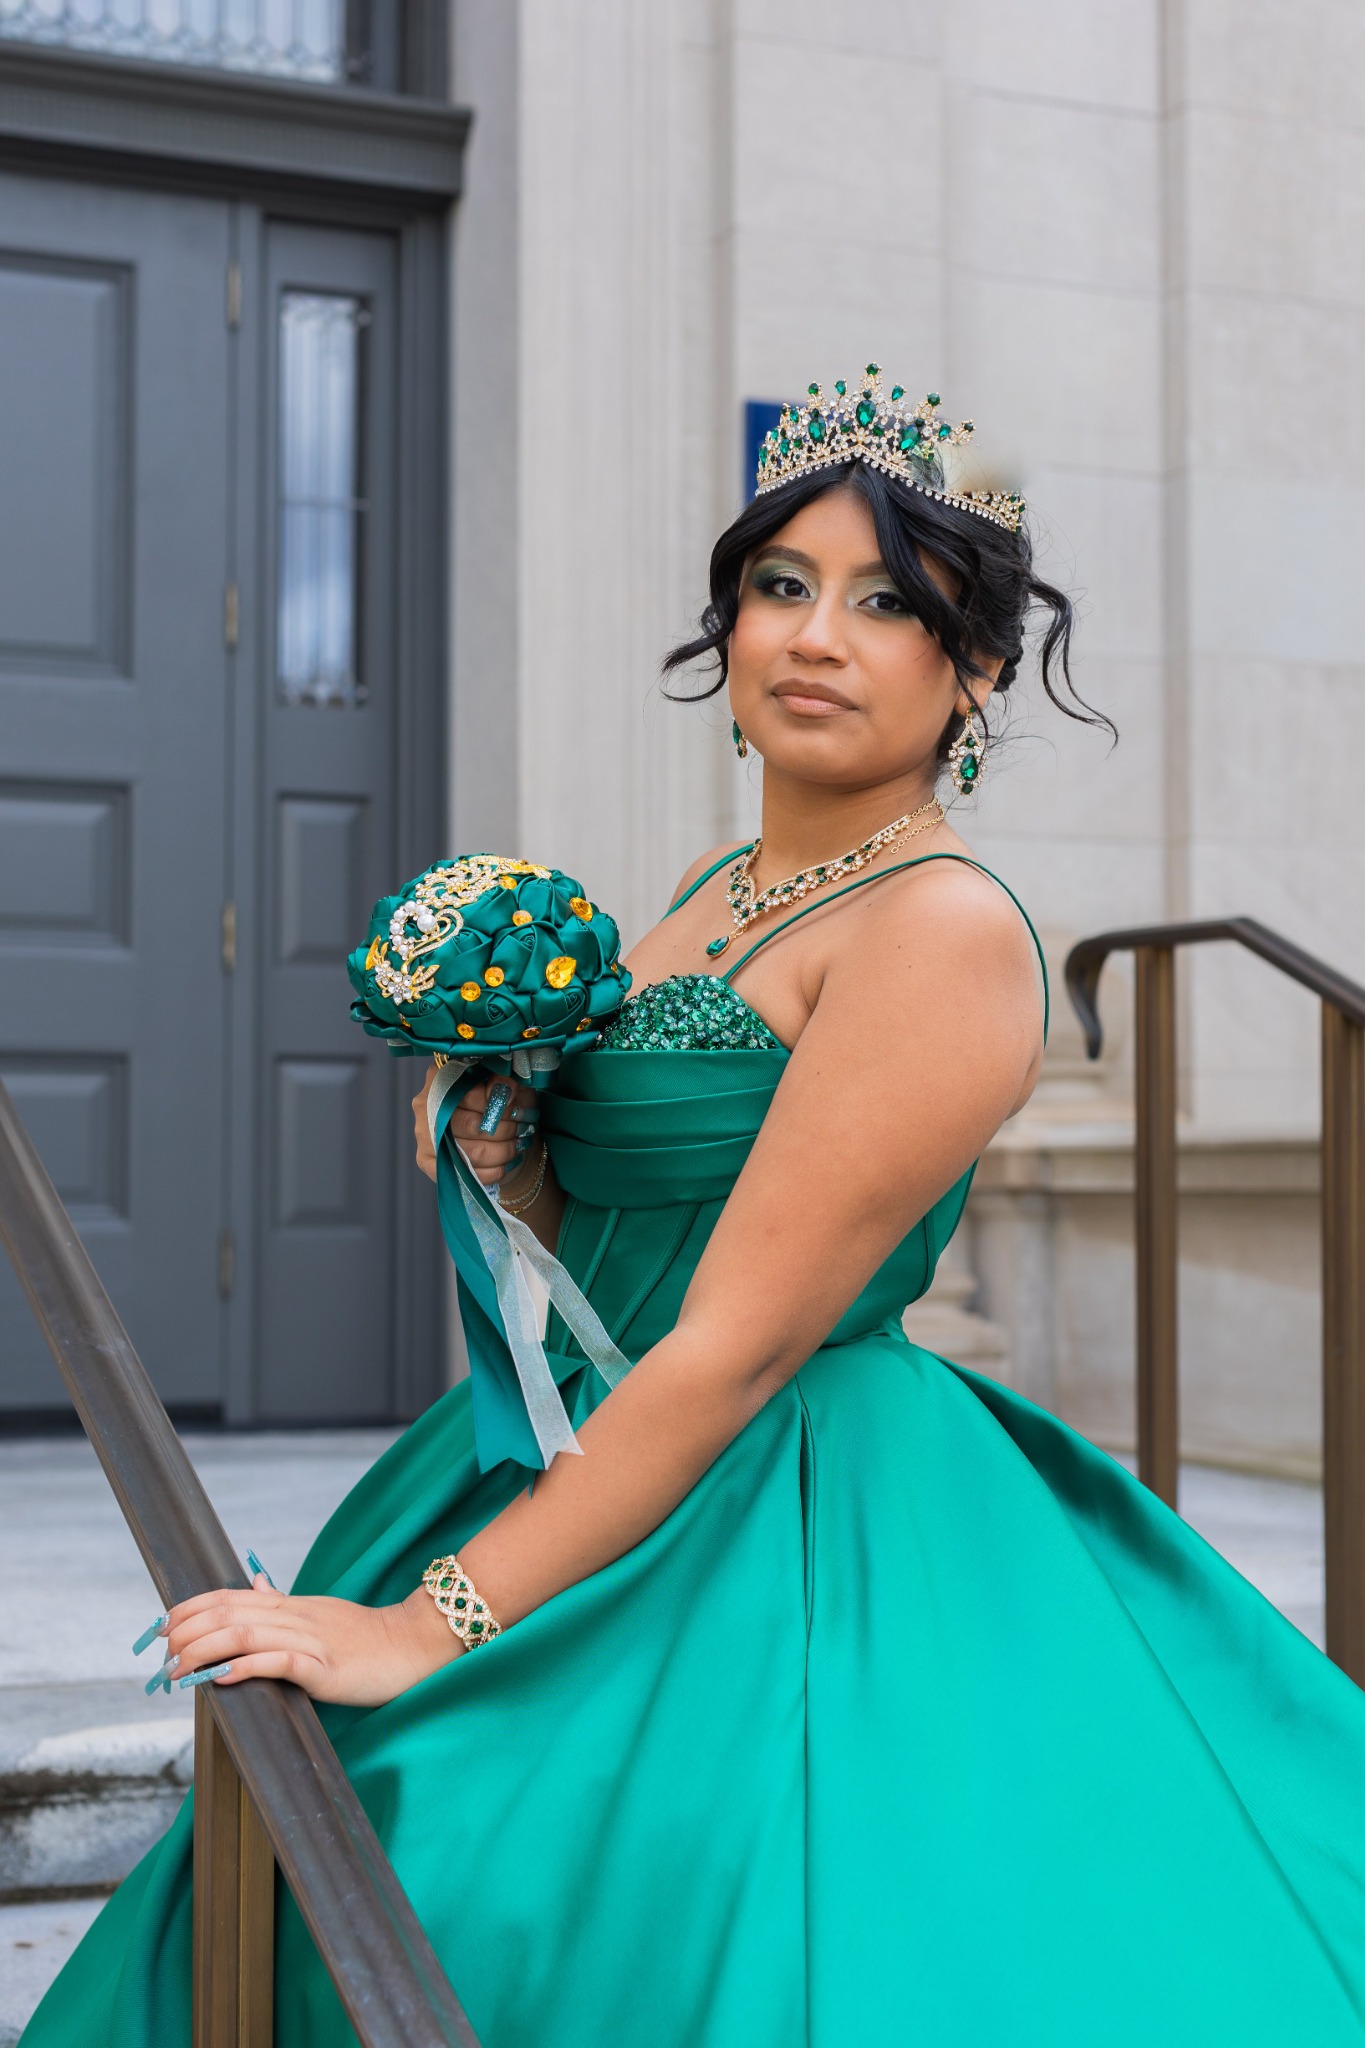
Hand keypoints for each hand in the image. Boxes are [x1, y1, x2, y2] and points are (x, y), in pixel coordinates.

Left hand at [162, 1575, 459, 1705]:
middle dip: (187, 1632)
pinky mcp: (326, 1669)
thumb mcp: (320, 1615)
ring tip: (177, 1670)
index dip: (191, 1608)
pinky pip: (280, 1663)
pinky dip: (247, 1667)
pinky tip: (222, 1677)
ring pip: (246, 1635)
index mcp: (291, 1606)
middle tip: (161, 1655)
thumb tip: (253, 1589)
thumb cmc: (366, 1638)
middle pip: (230, 1614)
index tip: (162, 1625)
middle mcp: (295, 1617)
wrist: (414, 1645)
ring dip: (204, 1651)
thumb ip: (283, 1606)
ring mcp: (311, 1641)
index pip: (230, 1597)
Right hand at [411, 1066, 538, 1187]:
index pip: (471, 1095)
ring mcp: (423, 1134)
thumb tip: (502, 1091)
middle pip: (470, 1125)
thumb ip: (506, 1080)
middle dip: (504, 1130)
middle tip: (519, 1129)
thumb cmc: (502, 1105)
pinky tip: (504, 1163)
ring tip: (516, 1146)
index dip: (498, 1106)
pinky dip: (491, 1171)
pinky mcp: (427, 1161)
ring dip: (502, 1151)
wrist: (495, 1134)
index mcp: (442, 1075)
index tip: (516, 1110)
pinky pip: (464, 1173)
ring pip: (471, 1152)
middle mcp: (425, 1103)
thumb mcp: (510, 1084)